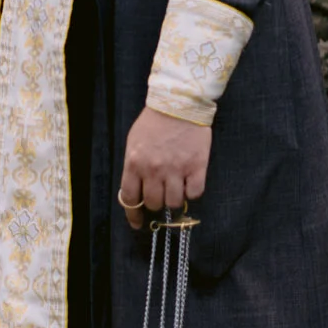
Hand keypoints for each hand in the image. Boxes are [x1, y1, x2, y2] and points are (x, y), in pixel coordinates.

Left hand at [118, 105, 212, 229]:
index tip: (137, 222)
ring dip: (174, 200)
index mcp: (134, 163)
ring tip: (175, 188)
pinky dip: (192, 193)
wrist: (179, 105)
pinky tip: (190, 183)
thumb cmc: (153, 123)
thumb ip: (134, 167)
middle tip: (160, 196)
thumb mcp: (134, 143)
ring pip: (173, 203)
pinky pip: (195, 194)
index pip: (130, 198)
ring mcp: (176, 169)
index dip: (133, 214)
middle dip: (155, 203)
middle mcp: (153, 169)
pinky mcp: (197, 167)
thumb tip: (137, 191)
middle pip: (153, 203)